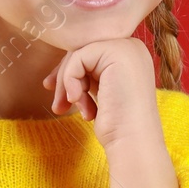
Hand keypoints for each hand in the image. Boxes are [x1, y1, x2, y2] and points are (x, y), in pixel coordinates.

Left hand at [42, 37, 159, 150]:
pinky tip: (75, 100)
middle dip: (64, 77)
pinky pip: (78, 58)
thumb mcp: (101, 90)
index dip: (71, 72)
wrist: (132, 141)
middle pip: (83, 51)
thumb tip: (60, 66)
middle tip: (57, 105)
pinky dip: (70, 80)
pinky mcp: (116, 53)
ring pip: (78, 54)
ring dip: (66, 83)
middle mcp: (132, 46)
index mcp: (132, 54)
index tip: (56, 92)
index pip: (91, 53)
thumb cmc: (117, 124)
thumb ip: (89, 72)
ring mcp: (126, 48)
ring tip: (66, 107)